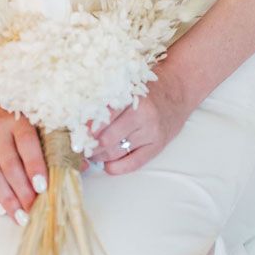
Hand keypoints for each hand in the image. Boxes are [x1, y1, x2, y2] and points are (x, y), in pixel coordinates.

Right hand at [0, 99, 87, 220]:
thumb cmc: (18, 106)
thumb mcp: (37, 114)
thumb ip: (57, 137)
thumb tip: (82, 164)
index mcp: (17, 118)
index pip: (27, 145)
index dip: (35, 168)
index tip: (43, 188)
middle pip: (9, 165)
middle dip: (22, 192)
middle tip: (33, 210)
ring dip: (6, 199)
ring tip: (18, 216)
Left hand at [87, 57, 192, 174]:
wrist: (179, 90)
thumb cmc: (149, 87)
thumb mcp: (129, 86)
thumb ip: (109, 101)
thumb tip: (82, 120)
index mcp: (132, 98)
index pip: (103, 118)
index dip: (86, 129)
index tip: (75, 135)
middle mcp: (142, 117)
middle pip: (106, 139)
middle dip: (90, 146)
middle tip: (80, 147)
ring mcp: (151, 133)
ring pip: (117, 152)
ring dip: (100, 156)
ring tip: (91, 153)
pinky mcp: (157, 146)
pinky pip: (134, 163)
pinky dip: (117, 167)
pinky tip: (108, 165)